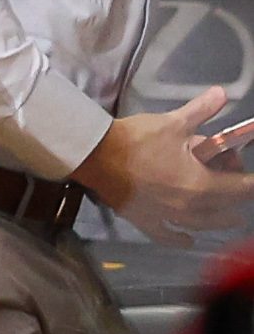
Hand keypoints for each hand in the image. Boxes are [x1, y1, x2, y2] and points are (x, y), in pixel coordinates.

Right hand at [72, 87, 253, 244]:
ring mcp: (168, 217)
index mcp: (201, 184)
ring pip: (204, 224)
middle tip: (229, 176)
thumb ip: (202, 111)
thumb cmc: (137, 140)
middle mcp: (190, 208)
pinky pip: (169, 236)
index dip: (249, 178)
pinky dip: (181, 239)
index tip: (244, 168)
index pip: (241, 187)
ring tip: (229, 217)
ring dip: (219, 219)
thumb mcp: (173, 122)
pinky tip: (189, 240)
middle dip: (235, 195)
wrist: (96, 155)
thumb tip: (222, 93)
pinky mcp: (147, 221)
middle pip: (226, 207)